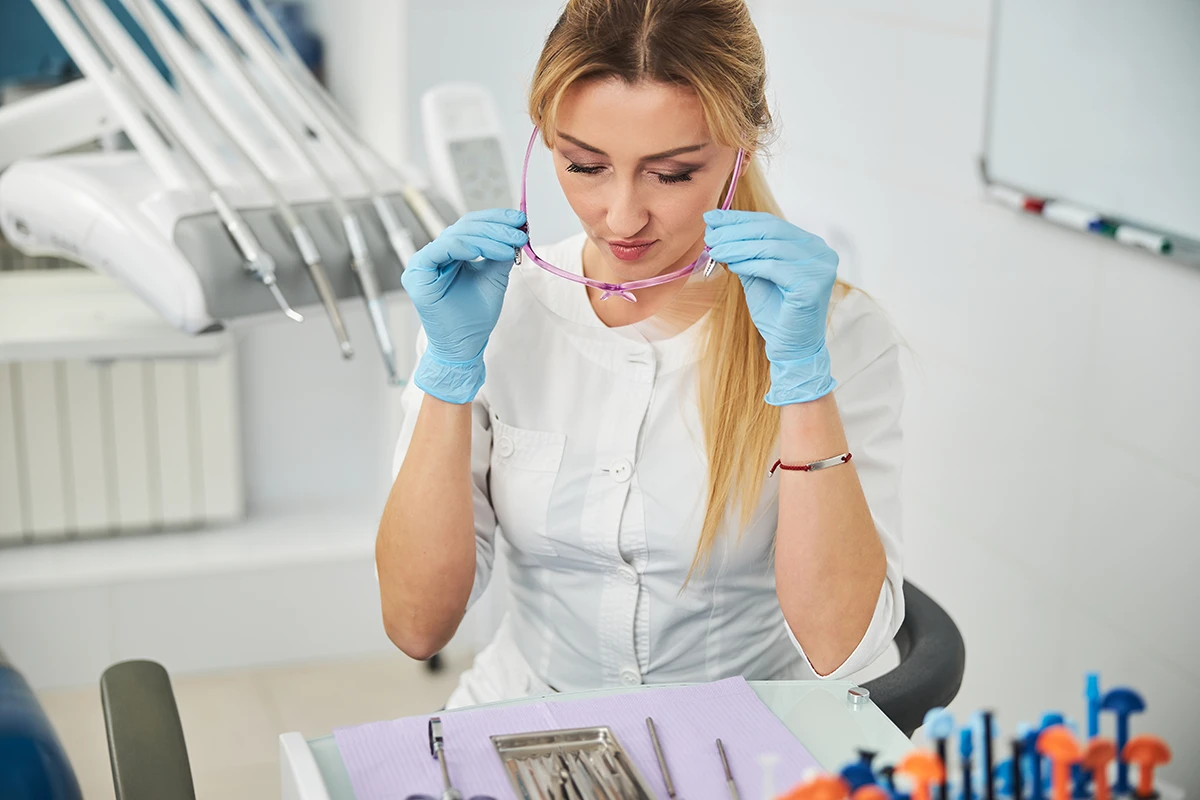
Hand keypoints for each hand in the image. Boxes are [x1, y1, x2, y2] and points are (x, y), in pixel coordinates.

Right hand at [401, 208, 527, 403]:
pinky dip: (467, 247)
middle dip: (495, 228)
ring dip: (488, 238)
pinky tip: (489, 252)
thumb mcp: (493, 278)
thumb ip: (500, 253)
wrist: (463, 347)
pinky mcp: (417, 273)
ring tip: (510, 246)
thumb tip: (516, 229)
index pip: (470, 225)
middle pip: (464, 227)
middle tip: (519, 233)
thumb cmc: (474, 318)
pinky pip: (442, 249)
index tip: (519, 221)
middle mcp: (434, 254)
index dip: (495, 219)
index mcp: (450, 253)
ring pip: (457, 235)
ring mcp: (423, 262)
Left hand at [704, 209, 838, 404]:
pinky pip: (773, 267)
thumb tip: (717, 226)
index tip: (713, 218)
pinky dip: (749, 263)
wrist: (791, 347)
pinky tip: (731, 264)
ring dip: (737, 247)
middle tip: (710, 233)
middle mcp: (821, 252)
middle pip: (771, 231)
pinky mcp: (812, 285)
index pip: (772, 224)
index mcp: (811, 246)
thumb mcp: (758, 275)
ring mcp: (820, 267)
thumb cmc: (776, 313)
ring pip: (770, 248)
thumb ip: (745, 252)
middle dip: (736, 231)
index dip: (740, 219)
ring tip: (715, 248)